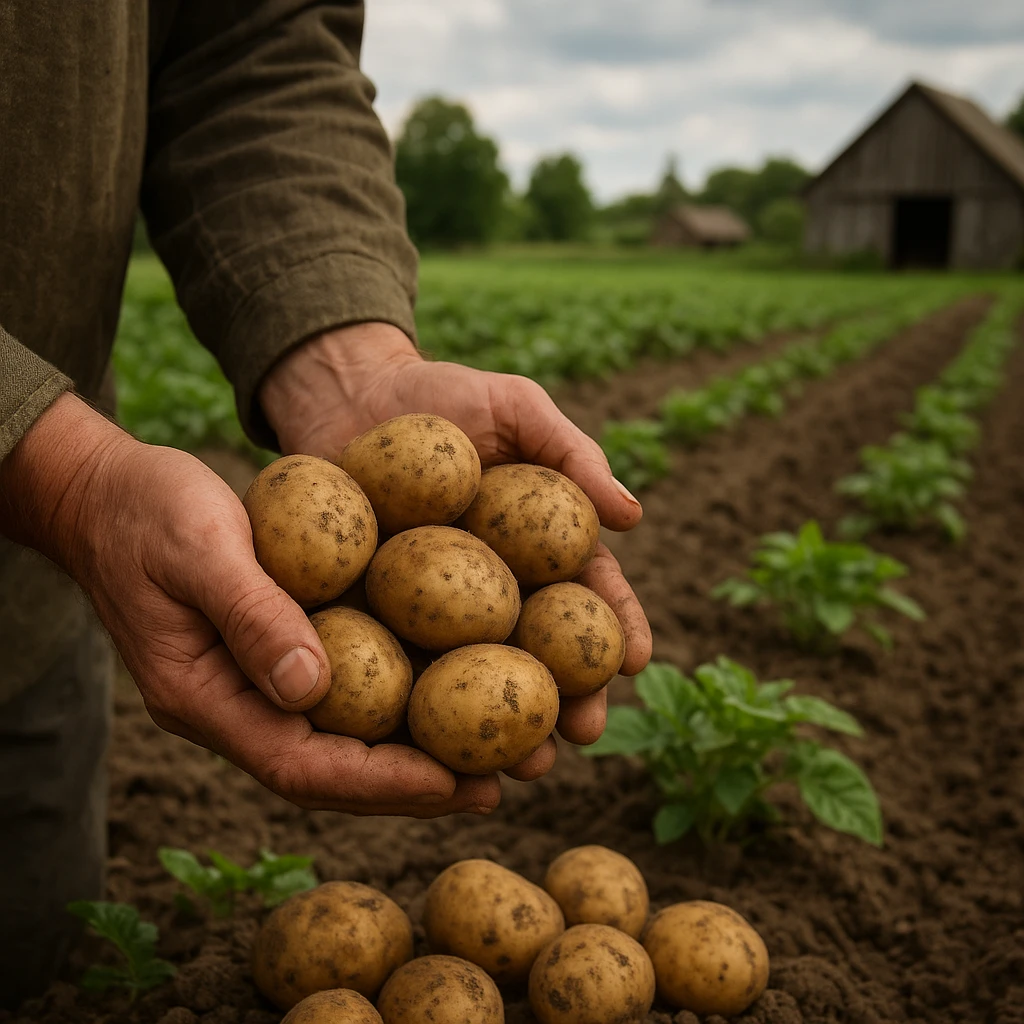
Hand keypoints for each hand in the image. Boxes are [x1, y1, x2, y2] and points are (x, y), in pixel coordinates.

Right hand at [0, 395, 500, 815]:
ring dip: (410, 755)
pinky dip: (391, 704)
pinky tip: (445, 693)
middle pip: (329, 771)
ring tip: (488, 759)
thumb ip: (251, 614)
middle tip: (494, 786)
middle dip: (411, 784)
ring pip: (338, 740)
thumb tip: (311, 687)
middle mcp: (231, 705)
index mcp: (203, 695)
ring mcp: (249, 685)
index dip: (377, 780)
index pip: (298, 766)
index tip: (451, 781)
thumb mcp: (200, 548)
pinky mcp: (270, 653)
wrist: (106, 492)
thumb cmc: (147, 509)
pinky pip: (338, 695)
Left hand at [260, 323, 653, 767]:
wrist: (346, 394)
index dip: (615, 629)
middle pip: (538, 653)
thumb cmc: (442, 395)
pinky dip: (418, 707)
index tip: (636, 665)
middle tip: (578, 736)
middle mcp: (493, 588)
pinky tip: (430, 743)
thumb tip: (632, 515)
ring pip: (475, 678)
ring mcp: (433, 609)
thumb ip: (571, 452)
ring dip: (500, 726)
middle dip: (564, 699)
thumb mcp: (514, 408)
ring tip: (518, 765)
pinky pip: (399, 663)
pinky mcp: (375, 615)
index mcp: (537, 546)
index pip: (588, 594)